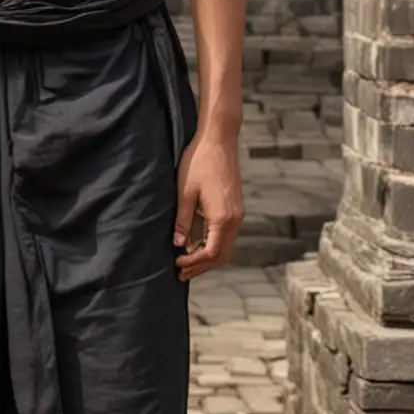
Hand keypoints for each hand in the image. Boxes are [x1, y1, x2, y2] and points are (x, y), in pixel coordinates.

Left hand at [173, 128, 243, 279]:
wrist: (219, 140)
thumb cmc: (199, 162)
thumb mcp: (185, 192)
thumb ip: (183, 221)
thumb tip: (178, 244)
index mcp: (223, 217)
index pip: (211, 253)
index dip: (193, 263)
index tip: (176, 264)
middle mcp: (235, 219)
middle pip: (221, 255)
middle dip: (201, 267)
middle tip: (180, 273)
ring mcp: (237, 213)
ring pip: (225, 246)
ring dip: (207, 257)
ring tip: (186, 262)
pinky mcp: (235, 207)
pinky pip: (226, 234)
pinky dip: (212, 244)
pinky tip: (195, 244)